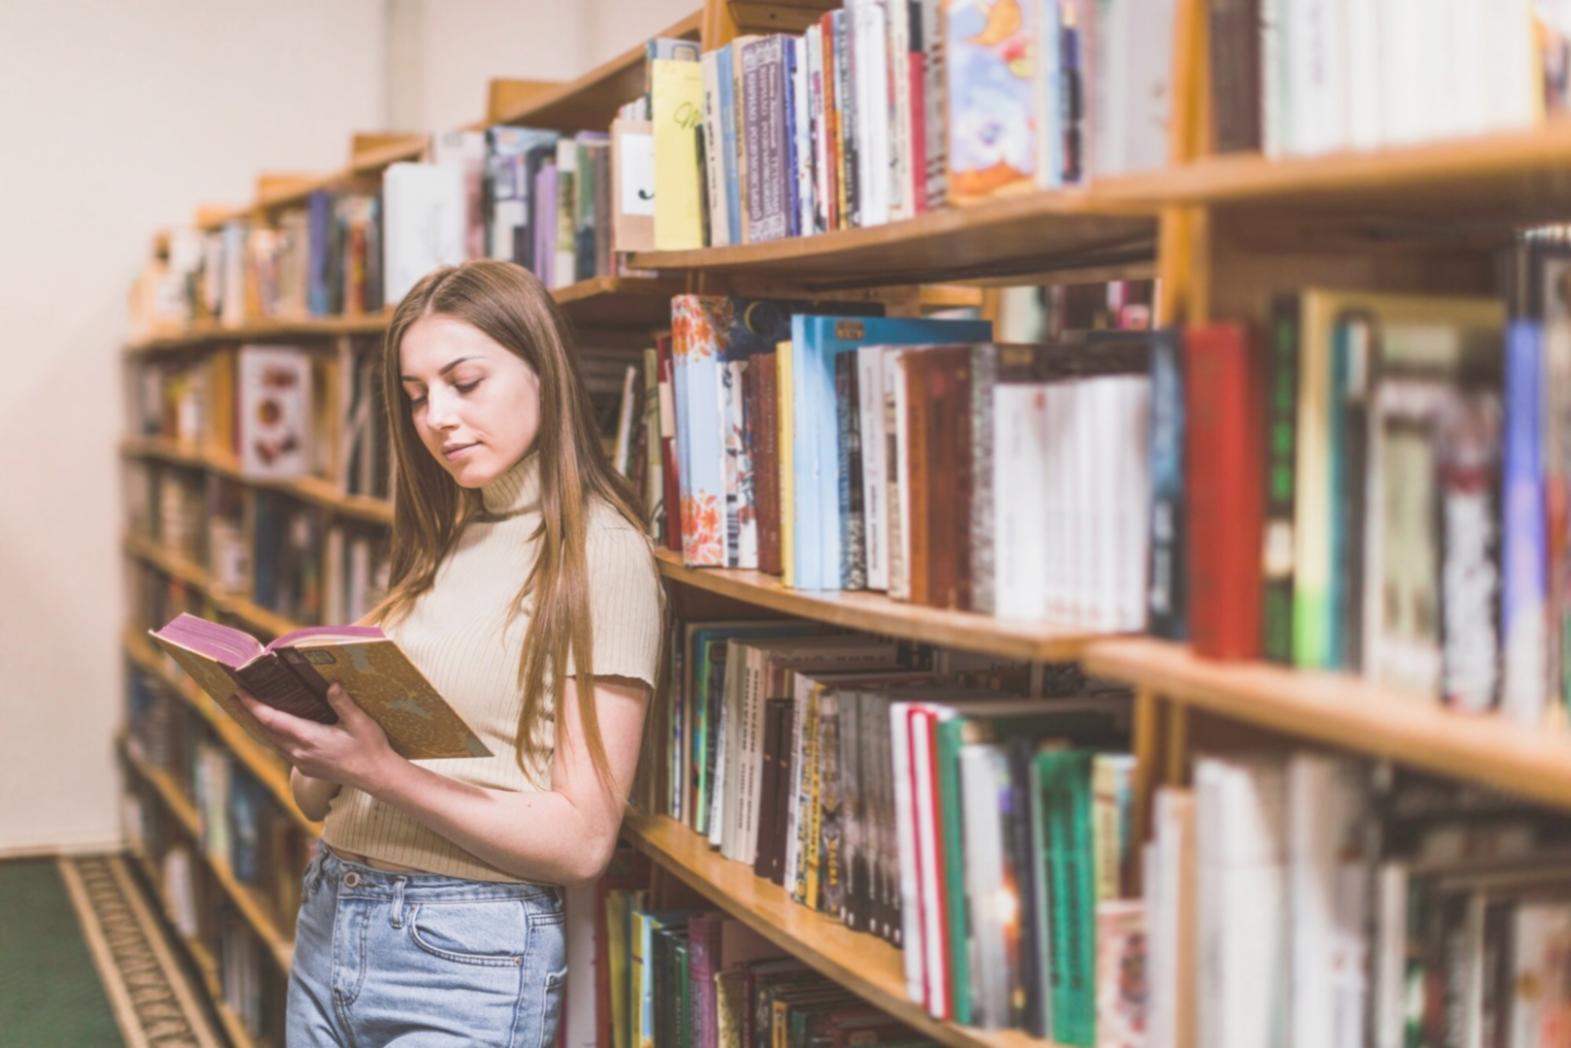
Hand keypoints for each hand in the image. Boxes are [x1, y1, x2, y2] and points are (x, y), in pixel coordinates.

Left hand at [237, 684, 397, 793]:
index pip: (273, 720)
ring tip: (251, 711)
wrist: (376, 775)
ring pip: (273, 742)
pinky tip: (277, 729)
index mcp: (309, 738)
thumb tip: (331, 685)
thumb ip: (342, 703)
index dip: (254, 706)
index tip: (240, 693)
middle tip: (236, 697)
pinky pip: (283, 749)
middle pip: (266, 731)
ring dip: (261, 726)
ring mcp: (301, 762)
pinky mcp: (306, 768)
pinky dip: (274, 736)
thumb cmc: (370, 748)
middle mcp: (300, 752)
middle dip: (250, 714)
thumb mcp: (360, 722)